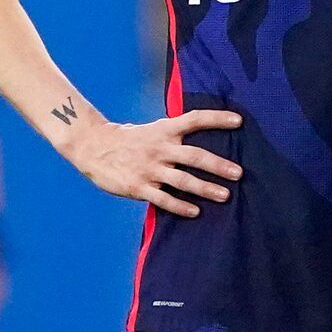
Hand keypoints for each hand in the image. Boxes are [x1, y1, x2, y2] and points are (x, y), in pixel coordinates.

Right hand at [69, 108, 242, 216]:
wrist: (93, 146)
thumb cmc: (128, 140)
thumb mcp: (152, 130)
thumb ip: (174, 134)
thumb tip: (200, 135)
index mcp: (164, 130)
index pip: (194, 119)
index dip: (217, 119)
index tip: (238, 121)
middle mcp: (160, 148)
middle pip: (195, 156)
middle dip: (218, 165)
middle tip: (239, 173)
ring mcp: (149, 168)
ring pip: (183, 180)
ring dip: (205, 188)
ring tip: (224, 195)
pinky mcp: (139, 186)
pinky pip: (163, 198)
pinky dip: (180, 206)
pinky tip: (195, 212)